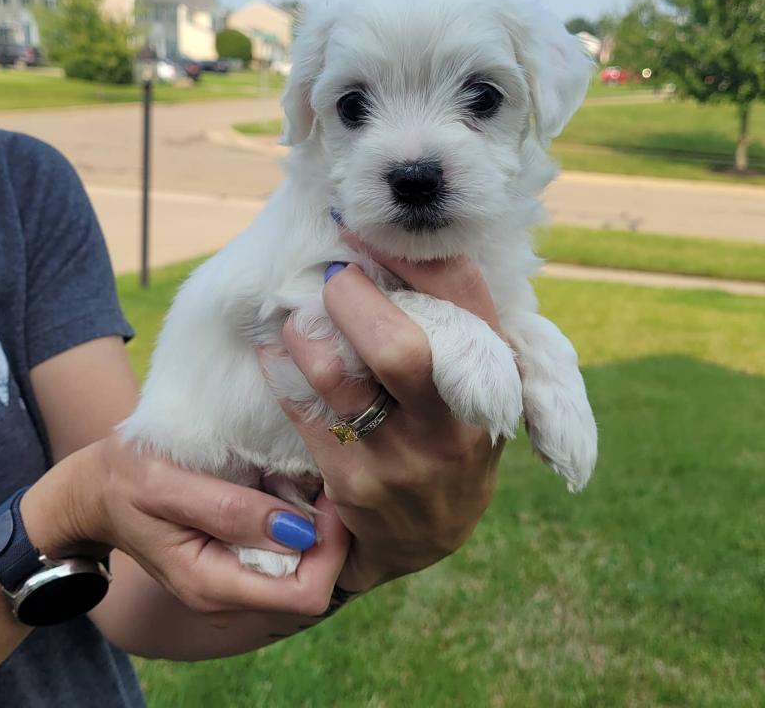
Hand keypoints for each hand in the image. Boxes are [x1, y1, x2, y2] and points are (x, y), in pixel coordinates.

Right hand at [19, 434, 349, 616]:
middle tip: (323, 479)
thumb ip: (230, 511)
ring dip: (314, 520)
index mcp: (214, 584)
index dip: (331, 548)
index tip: (332, 497)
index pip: (306, 594)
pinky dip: (297, 513)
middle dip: (329, 533)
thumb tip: (298, 531)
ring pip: (305, 562)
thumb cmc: (125, 479)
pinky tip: (286, 479)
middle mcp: (231, 590)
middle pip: (315, 580)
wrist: (95, 490)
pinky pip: (286, 544)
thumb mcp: (169, 485)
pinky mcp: (238, 555)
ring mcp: (236, 575)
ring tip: (304, 475)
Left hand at [269, 247, 505, 591]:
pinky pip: (302, 411)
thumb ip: (457, 329)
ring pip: (336, 378)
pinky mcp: (353, 484)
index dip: (411, 254)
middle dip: (351, 297)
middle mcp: (453, 426)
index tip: (367, 231)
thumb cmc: (451, 438)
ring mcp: (401, 461)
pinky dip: (281, 367)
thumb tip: (397, 250)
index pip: (462, 299)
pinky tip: (275, 349)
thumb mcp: (479, 389)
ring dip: (305, 331)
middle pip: (398, 347)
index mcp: (492, 385)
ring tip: (299, 315)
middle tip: (331, 277)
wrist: (428, 536)